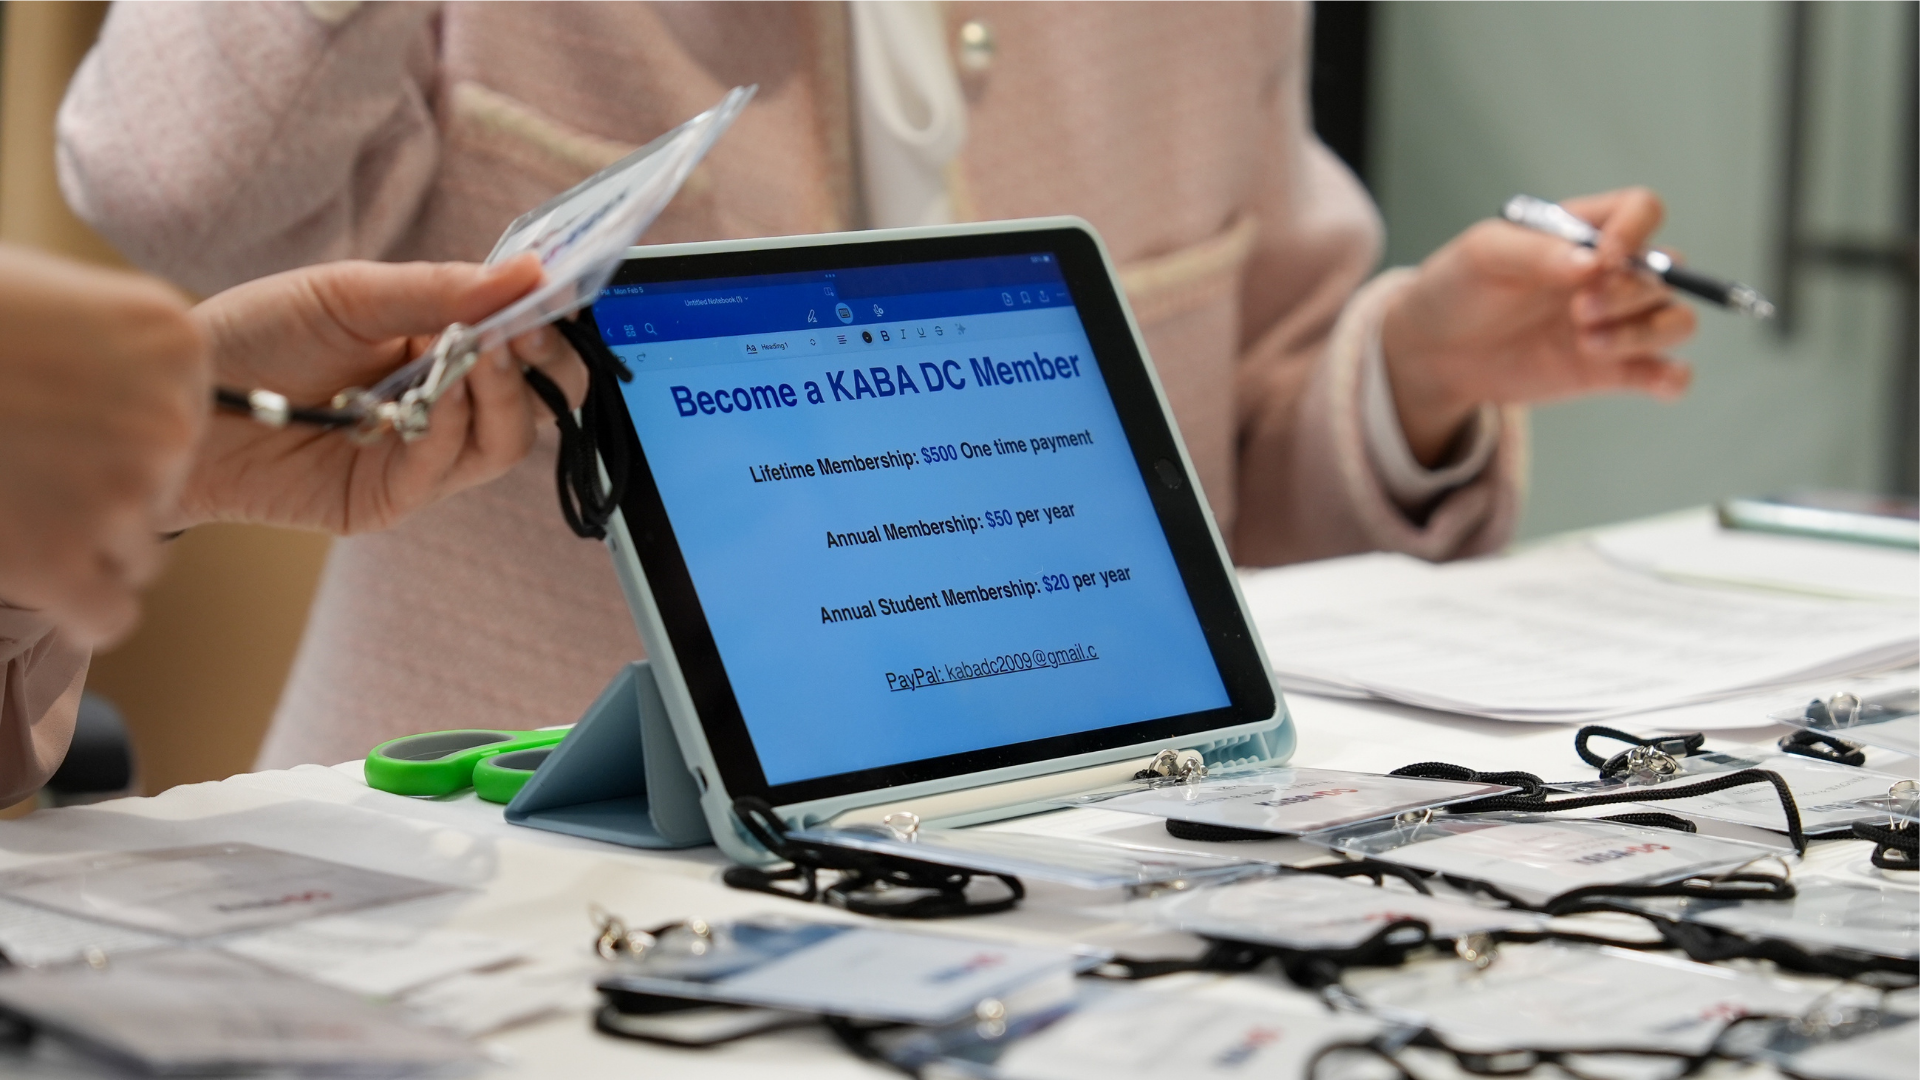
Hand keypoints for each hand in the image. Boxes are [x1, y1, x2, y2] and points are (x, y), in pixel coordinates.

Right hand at [0, 245, 206, 646]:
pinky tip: (34, 578)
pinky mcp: (60, 558)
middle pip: (165, 488)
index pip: (184, 418)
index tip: (58, 424)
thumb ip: (110, 349)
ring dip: (84, 546)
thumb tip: (127, 406)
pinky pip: (108, 615)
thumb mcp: (46, 294)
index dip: (121, 434)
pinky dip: (77, 609)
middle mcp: (168, 418)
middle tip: (25, 468)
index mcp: (172, 341)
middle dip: (104, 491)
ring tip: (14, 506)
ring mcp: (121, 492)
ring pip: (138, 555)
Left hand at [173, 255, 586, 533]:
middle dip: (548, 364)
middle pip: (538, 400)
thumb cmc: (256, 337)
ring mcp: (424, 455)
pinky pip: (451, 467)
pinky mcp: (393, 496)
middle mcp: (444, 403)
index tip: (557, 294)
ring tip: (484, 353)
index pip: (527, 342)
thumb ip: (442, 290)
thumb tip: (529, 273)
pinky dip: (453, 426)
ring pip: (507, 440)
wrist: (180, 395)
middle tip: (529, 331)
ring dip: (504, 394)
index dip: (552, 322)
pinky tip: (435, 392)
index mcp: (442, 346)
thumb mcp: (352, 295)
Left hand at [1380, 187, 1696, 464]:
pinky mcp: (1612, 370)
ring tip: (1588, 343)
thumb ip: (1537, 251)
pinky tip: (1649, 383)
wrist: (1435, 353)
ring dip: (1646, 333)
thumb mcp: (1483, 255)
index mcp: (1585, 232)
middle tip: (1577, 311)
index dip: (1637, 230)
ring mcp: (1616, 322)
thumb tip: (1593, 262)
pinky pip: (1669, 374)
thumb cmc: (1458, 288)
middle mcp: (1611, 274)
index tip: (1603, 259)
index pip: (1644, 210)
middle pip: (1667, 270)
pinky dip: (1672, 378)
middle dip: (1630, 292)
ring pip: (1676, 321)